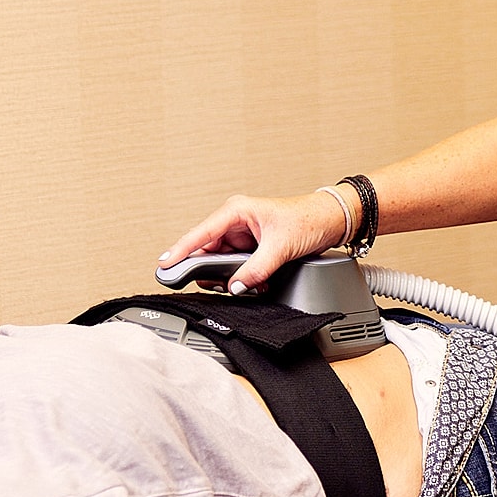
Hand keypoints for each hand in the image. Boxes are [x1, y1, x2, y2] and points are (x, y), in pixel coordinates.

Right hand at [159, 193, 344, 293]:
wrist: (332, 221)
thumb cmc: (308, 219)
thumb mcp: (281, 246)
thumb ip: (257, 268)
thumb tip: (236, 286)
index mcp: (236, 211)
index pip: (200, 233)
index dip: (180, 250)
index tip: (164, 265)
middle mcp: (235, 222)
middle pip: (207, 251)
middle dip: (210, 271)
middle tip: (214, 286)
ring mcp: (243, 236)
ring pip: (222, 263)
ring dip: (230, 277)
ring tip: (242, 284)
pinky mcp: (252, 248)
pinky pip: (237, 267)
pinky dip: (242, 278)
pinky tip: (254, 283)